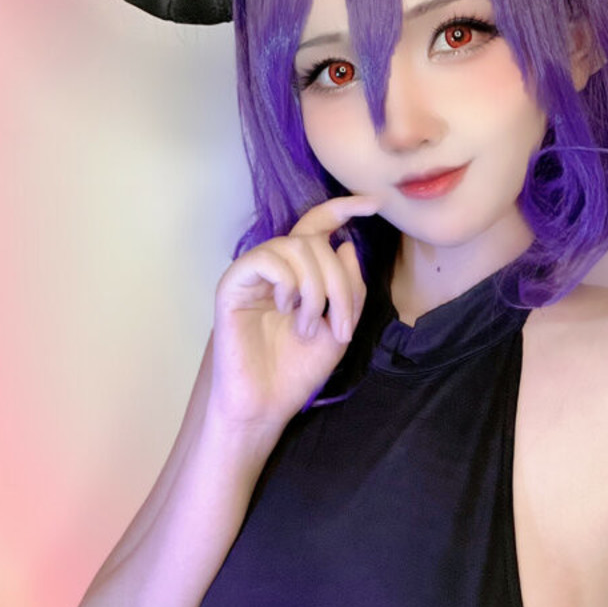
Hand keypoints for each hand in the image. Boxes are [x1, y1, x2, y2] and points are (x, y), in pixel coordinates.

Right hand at [209, 194, 379, 438]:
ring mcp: (254, 274)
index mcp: (301, 273)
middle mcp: (277, 268)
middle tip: (340, 326)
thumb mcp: (340, 327)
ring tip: (309, 326)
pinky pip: (266, 260)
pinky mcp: (232, 285)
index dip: (344, 207)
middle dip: (339, 282)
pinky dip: (287, 283)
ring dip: (315, 289)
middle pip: (315, 242)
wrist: (267, 403)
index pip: (319, 225)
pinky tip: (286, 309)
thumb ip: (349, 288)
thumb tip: (346, 245)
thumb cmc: (298, 369)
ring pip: (295, 248)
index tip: (375, 204)